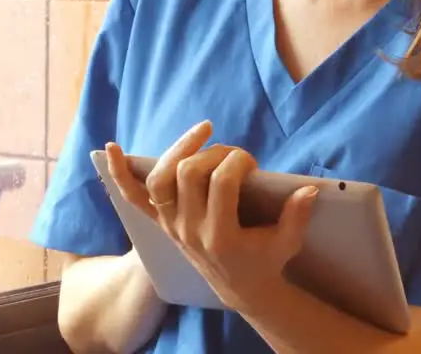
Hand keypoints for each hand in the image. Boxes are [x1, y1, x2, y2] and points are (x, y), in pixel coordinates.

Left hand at [104, 121, 319, 311]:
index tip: (253, 162)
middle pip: (189, 172)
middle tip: (234, 155)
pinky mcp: (161, 222)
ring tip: (203, 133)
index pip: (221, 182)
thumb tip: (308, 189)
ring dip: (180, 149)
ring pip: (161, 177)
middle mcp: (189, 230)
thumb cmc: (266, 259)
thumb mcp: (287, 243)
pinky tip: (112, 149)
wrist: (240, 287)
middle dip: (216, 152)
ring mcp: (171, 225)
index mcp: (220, 236)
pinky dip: (119, 173)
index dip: (238, 161)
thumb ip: (297, 217)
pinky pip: (133, 197)